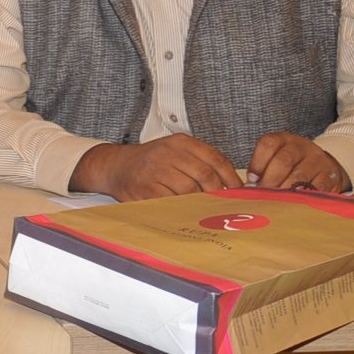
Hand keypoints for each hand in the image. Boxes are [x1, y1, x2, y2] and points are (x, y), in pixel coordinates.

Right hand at [70, 136, 240, 201]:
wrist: (115, 166)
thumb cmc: (151, 162)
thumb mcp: (175, 152)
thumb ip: (199, 162)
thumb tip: (230, 185)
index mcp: (181, 142)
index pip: (215, 158)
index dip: (231, 177)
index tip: (238, 191)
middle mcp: (169, 153)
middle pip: (205, 175)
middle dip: (217, 193)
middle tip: (222, 203)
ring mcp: (156, 170)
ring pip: (190, 190)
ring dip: (199, 202)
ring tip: (204, 208)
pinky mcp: (146, 188)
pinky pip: (171, 201)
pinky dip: (181, 208)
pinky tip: (184, 211)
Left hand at [249, 132, 348, 192]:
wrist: (324, 167)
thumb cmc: (291, 166)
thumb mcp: (275, 159)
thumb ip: (262, 170)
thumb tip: (250, 188)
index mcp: (283, 139)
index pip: (267, 144)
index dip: (257, 163)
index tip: (252, 181)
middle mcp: (301, 146)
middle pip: (283, 161)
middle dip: (270, 181)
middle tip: (263, 196)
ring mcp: (318, 159)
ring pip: (299, 176)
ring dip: (285, 191)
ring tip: (276, 202)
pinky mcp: (330, 175)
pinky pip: (316, 187)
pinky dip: (303, 197)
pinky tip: (295, 203)